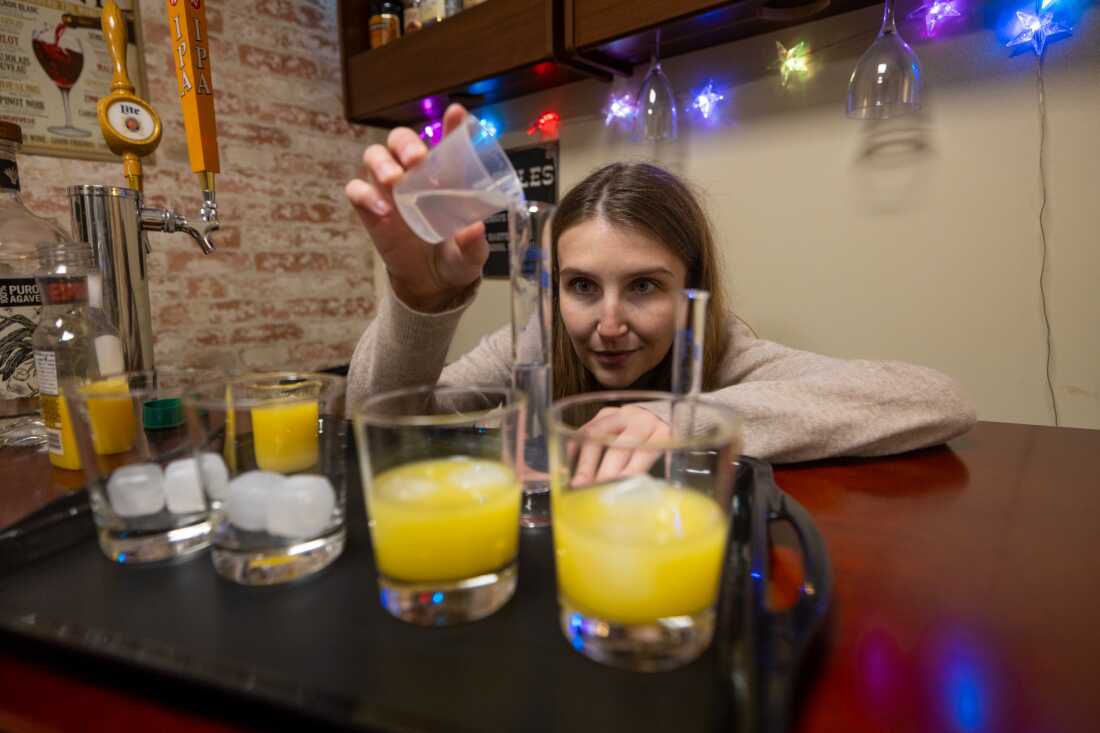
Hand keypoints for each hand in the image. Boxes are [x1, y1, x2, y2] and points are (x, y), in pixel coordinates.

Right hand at [345, 104, 488, 311]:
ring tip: (394, 181)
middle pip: (400, 140)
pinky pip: (357, 191)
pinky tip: (381, 210)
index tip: (456, 114)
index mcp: (445, 174)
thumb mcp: (470, 254)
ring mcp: (388, 189)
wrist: (431, 284)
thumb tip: (474, 229)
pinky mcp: (370, 209)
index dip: (451, 124)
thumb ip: (473, 243)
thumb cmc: (455, 256)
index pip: (447, 141)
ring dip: (382, 163)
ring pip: (375, 157)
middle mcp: (413, 174)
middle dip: (406, 143)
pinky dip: (365, 195)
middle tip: (417, 160)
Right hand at [572, 406, 670, 485]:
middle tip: (595, 490)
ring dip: (586, 462)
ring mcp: (619, 415)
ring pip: (597, 435)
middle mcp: (639, 420)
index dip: (631, 469)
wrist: (653, 417)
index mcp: (660, 432)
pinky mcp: (602, 414)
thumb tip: (632, 500)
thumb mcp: (665, 456)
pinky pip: (584, 430)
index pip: (646, 450)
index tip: (619, 487)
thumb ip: (650, 473)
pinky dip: (574, 449)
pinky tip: (568, 466)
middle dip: (605, 470)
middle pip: (619, 444)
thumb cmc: (657, 444)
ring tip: (578, 484)